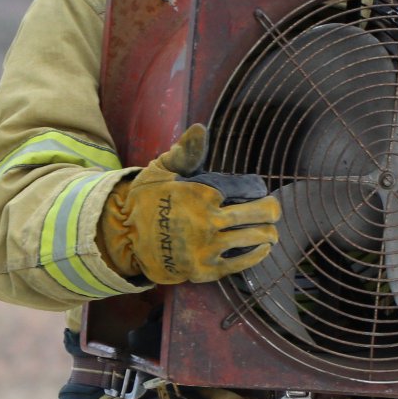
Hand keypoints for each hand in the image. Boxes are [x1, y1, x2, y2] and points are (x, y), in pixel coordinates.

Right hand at [98, 123, 281, 284]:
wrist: (124, 239)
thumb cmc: (146, 200)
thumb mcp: (160, 170)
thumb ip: (185, 151)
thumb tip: (201, 128)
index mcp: (202, 193)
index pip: (246, 188)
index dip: (256, 189)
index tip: (258, 191)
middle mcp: (208, 221)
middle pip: (260, 214)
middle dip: (272, 210)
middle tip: (273, 210)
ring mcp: (208, 247)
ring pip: (255, 238)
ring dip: (268, 234)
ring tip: (270, 231)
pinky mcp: (205, 270)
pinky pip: (241, 263)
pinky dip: (257, 255)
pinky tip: (263, 248)